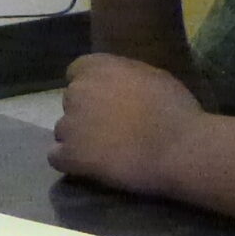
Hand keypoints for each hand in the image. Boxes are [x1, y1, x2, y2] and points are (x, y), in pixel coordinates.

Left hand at [48, 52, 202, 195]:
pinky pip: (56, 157)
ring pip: (63, 130)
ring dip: (78, 139)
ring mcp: (70, 123)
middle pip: (70, 102)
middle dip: (85, 113)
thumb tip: (118, 86)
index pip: (77, 71)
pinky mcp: (70, 155)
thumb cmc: (174, 109)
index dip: (90, 87)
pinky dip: (70, 162)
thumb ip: (125, 76)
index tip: (105, 101)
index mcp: (98, 67)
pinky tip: (89, 168)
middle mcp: (78, 91)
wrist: (178, 147)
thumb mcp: (152, 76)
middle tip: (108, 129)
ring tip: (102, 152)